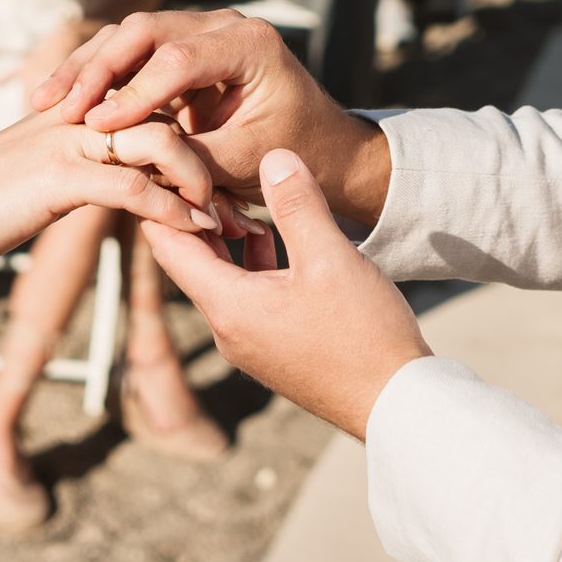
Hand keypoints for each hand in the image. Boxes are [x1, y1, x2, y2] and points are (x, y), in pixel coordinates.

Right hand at [0, 106, 221, 272]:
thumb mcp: (46, 172)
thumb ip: (90, 164)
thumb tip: (134, 181)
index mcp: (81, 102)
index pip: (158, 92)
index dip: (201, 126)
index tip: (232, 169)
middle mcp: (81, 108)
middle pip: (172, 110)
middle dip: (213, 153)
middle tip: (240, 197)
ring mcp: (72, 136)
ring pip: (163, 141)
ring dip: (203, 181)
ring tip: (225, 216)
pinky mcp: (60, 174)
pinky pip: (135, 185)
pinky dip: (173, 210)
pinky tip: (196, 232)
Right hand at [29, 10, 388, 220]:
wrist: (324, 148)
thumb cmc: (292, 155)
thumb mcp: (244, 161)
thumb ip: (191, 155)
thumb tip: (131, 154)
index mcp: (249, 45)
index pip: (175, 59)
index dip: (131, 93)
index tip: (95, 126)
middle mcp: (225, 25)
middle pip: (143, 31)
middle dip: (97, 69)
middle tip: (59, 106)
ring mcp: (202, 30)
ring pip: (129, 35)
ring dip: (88, 68)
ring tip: (47, 102)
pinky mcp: (186, 46)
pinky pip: (132, 50)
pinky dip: (98, 73)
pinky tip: (65, 100)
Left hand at [142, 149, 430, 440]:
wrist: (396, 405)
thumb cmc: (363, 336)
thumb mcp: (330, 258)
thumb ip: (297, 205)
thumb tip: (273, 157)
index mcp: (227, 305)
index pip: (168, 245)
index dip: (165, 201)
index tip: (175, 163)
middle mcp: (227, 329)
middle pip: (191, 261)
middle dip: (197, 216)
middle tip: (208, 172)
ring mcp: (250, 344)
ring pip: (220, 278)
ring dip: (227, 241)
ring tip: (243, 201)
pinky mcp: (273, 350)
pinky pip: (244, 297)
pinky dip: (251, 265)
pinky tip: (277, 242)